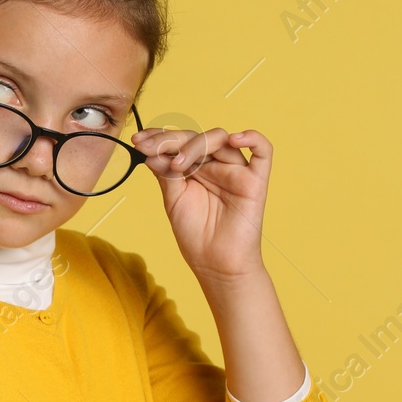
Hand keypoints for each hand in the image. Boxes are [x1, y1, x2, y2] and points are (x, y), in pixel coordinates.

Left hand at [132, 126, 273, 282]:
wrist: (215, 264)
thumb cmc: (196, 235)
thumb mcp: (173, 200)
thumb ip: (166, 173)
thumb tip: (152, 150)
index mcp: (195, 167)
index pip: (179, 142)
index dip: (159, 138)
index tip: (137, 141)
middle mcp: (215, 165)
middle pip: (196, 137)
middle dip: (169, 140)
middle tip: (148, 149)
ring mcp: (235, 170)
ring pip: (220, 139)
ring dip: (195, 144)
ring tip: (178, 165)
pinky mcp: (255, 180)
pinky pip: (263, 151)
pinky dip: (253, 138)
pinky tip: (235, 138)